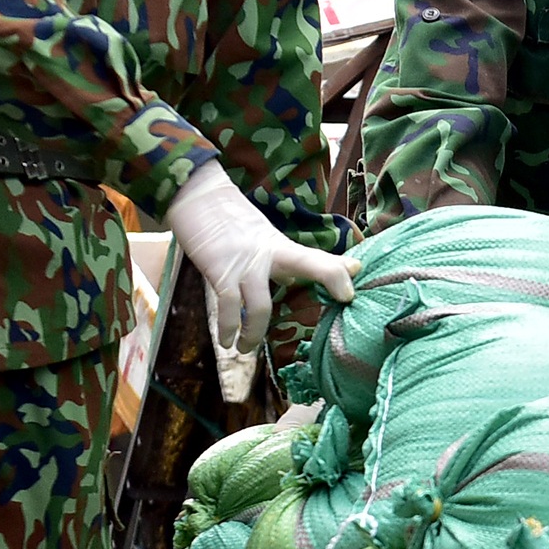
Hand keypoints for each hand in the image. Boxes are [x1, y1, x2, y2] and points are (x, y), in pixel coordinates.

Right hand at [165, 166, 354, 359]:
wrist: (197, 198)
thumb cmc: (232, 224)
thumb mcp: (265, 241)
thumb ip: (288, 262)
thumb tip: (310, 277)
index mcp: (280, 247)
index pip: (316, 257)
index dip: (337, 272)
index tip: (350, 292)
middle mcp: (268, 253)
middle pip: (306, 262)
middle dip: (329, 275)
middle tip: (341, 305)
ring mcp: (244, 263)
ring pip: (260, 305)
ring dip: (254, 333)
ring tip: (245, 349)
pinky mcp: (218, 271)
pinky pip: (227, 307)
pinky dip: (227, 328)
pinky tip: (226, 341)